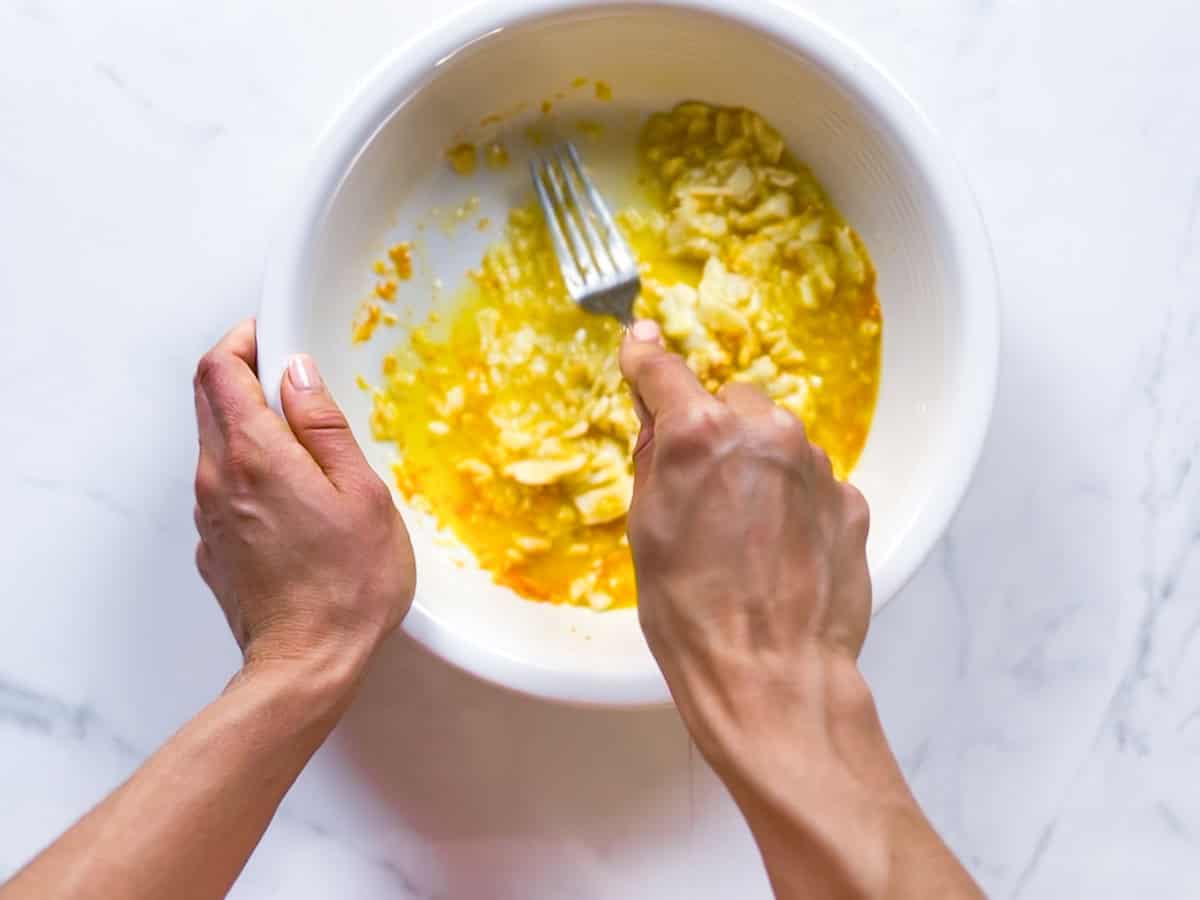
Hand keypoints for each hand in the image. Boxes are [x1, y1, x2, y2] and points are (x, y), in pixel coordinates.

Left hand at [193, 320, 415, 676]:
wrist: (307, 665)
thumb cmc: (347, 584)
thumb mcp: (361, 492)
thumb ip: (325, 426)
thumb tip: (299, 375)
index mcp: (254, 454)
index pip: (218, 369)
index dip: (242, 340)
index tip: (272, 336)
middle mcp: (216, 479)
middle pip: (208, 401)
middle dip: (244, 377)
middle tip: (295, 384)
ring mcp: (209, 516)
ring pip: (215, 445)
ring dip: (251, 427)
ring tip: (307, 448)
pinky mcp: (214, 546)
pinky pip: (224, 488)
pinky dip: (250, 472)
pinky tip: (295, 498)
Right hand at [620, 321, 981, 898]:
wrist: (770, 677)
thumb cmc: (693, 614)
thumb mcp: (646, 531)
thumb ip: (655, 460)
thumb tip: (660, 419)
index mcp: (699, 435)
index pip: (663, 369)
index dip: (645, 358)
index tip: (640, 344)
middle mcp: (764, 434)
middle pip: (732, 403)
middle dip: (715, 431)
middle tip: (701, 490)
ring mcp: (815, 466)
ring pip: (777, 440)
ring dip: (758, 467)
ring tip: (743, 534)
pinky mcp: (850, 500)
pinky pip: (811, 480)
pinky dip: (794, 501)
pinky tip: (779, 550)